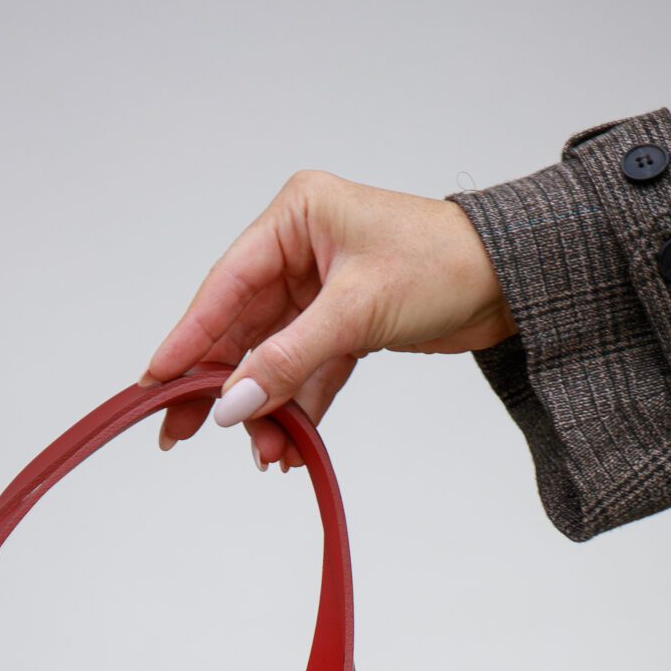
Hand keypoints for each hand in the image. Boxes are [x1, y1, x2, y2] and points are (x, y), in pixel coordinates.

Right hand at [143, 170, 515, 468]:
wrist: (514, 281)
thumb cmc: (446, 264)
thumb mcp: (358, 310)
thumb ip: (290, 359)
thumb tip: (234, 403)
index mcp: (297, 216)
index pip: (225, 285)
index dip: (189, 338)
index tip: (156, 383)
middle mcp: (301, 248)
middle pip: (241, 327)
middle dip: (222, 387)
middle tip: (180, 435)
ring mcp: (322, 288)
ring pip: (273, 357)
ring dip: (266, 408)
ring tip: (265, 454)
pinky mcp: (345, 324)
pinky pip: (306, 372)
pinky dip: (298, 408)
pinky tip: (290, 446)